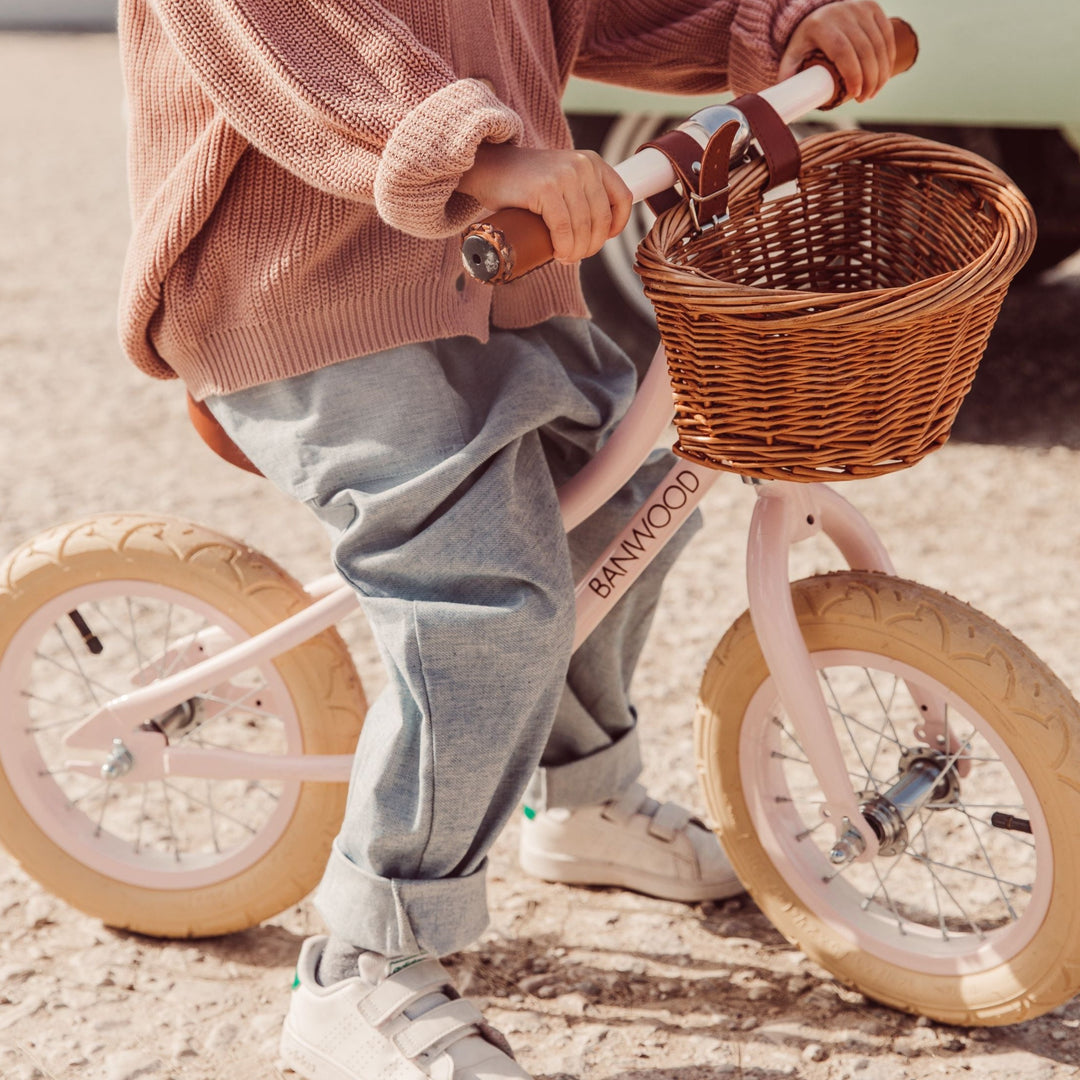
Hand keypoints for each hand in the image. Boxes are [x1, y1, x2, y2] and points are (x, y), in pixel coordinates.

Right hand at [458, 143, 632, 263]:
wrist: (489, 166)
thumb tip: (597, 232)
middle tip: (575, 256)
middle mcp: (583, 166)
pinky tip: (557, 254)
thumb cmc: (524, 181)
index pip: (622, 198)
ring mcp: (564, 176)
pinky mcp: (545, 189)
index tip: (601, 239)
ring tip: (564, 258)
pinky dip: (563, 247)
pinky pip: (563, 229)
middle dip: (591, 246)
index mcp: (592, 162)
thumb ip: (581, 193)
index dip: (616, 226)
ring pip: (583, 228)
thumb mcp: (562, 178)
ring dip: (576, 252)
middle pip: (601, 219)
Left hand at [779, 1, 896, 102]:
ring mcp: (860, 8)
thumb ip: (787, 79)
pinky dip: (888, 56)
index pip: (842, 51)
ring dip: (881, 71)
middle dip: (870, 78)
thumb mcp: (792, 57)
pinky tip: (884, 74)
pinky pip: (886, 34)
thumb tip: (785, 107)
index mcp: (820, 25)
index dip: (853, 74)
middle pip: (864, 50)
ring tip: (874, 92)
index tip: (856, 94)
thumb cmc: (805, 42)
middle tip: (866, 99)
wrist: (816, 13)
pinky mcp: (873, 7)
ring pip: (878, 43)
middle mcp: (842, 12)